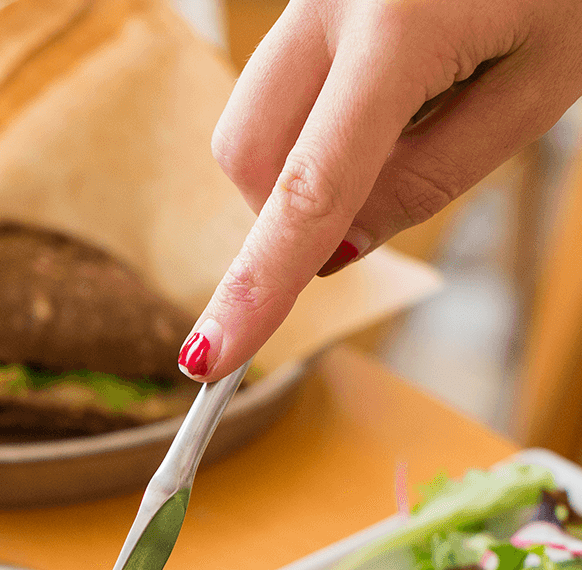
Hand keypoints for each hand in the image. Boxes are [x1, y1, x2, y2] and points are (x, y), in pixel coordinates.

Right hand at [179, 0, 581, 381]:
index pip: (307, 190)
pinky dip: (317, 115)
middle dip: (282, 212)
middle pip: (245, 154)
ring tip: (406, 119)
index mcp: (400, 24)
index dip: (256, 286)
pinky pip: (281, 79)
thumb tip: (339, 245)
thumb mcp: (537, 89)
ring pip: (252, 119)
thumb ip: (432, 177)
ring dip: (300, 161)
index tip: (209, 359)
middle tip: (372, 210)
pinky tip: (396, 82)